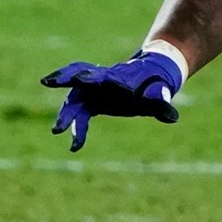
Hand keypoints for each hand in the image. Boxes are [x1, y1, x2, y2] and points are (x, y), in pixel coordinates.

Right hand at [40, 52, 182, 151]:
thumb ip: (161, 103)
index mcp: (117, 76)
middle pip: (80, 78)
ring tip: (57, 130)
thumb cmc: (155, 85)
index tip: (81, 77)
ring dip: (65, 112)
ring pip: (74, 98)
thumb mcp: (159, 93)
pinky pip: (77, 111)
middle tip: (48, 81)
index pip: (102, 75)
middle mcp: (100, 80)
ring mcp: (93, 90)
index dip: (91, 76)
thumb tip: (172, 117)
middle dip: (65, 79)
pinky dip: (72, 123)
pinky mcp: (90, 102)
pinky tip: (76, 146)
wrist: (148, 78)